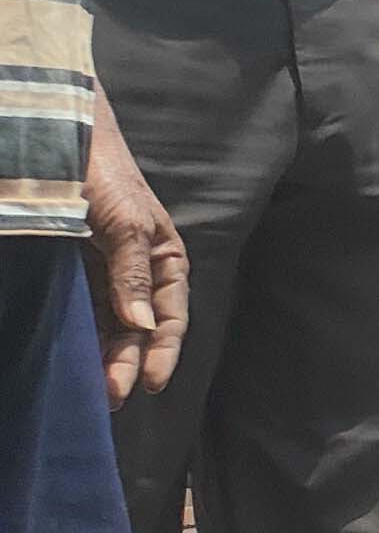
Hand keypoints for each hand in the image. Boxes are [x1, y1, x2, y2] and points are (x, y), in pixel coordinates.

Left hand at [81, 116, 184, 401]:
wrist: (54, 135)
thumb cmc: (102, 173)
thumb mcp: (126, 222)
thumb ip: (132, 272)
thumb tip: (141, 326)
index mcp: (163, 258)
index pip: (169, 316)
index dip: (161, 352)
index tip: (147, 385)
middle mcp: (135, 269)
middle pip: (137, 327)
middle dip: (126, 363)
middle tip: (110, 397)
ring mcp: (102, 270)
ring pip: (108, 323)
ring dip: (102, 356)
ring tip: (92, 388)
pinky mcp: (70, 266)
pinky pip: (79, 307)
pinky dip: (79, 334)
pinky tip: (73, 355)